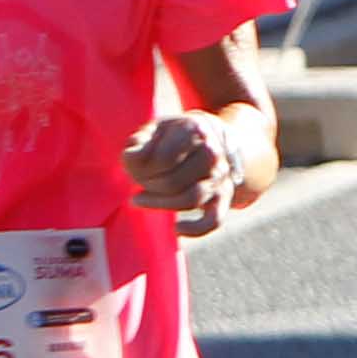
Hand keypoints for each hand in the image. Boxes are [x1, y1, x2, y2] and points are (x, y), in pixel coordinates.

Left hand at [123, 109, 251, 236]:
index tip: (132, 164)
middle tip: (137, 181)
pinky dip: (195, 229)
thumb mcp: (155, 128)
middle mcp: (213, 152)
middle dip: (147, 185)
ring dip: (160, 204)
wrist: (214, 137)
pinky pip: (214, 220)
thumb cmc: (174, 135)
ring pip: (190, 199)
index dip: (139, 167)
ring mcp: (221, 176)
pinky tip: (176, 228)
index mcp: (196, 130)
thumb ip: (140, 142)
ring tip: (140, 198)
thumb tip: (132, 160)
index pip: (161, 159)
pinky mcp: (224, 196)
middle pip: (173, 182)